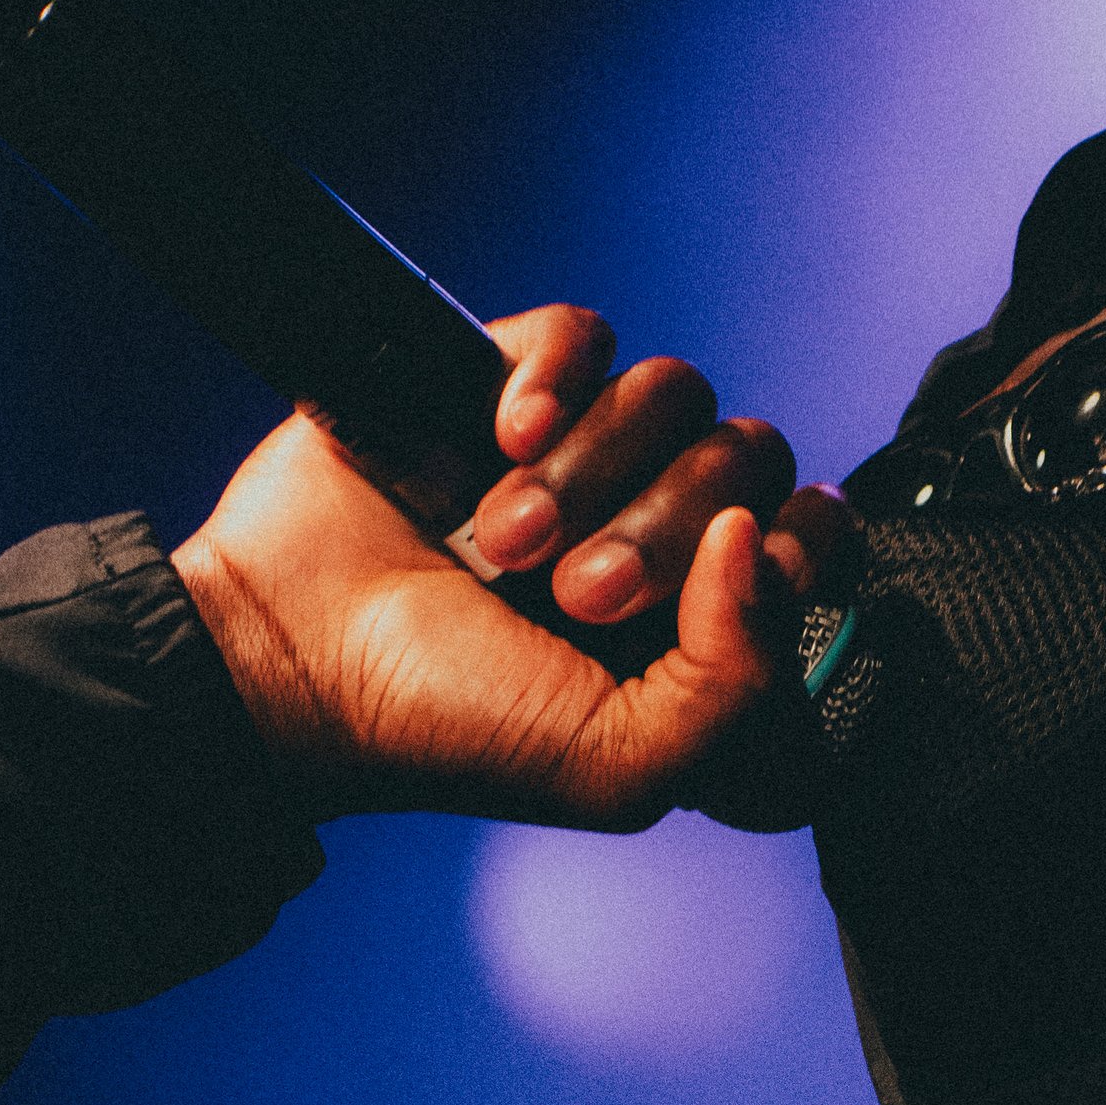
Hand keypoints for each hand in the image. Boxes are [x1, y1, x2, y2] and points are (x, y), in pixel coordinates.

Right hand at [171, 305, 851, 831]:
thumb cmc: (444, 729)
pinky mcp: (507, 384)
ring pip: (674, 394)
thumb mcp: (619, 767)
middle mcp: (653, 534)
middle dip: (660, 533)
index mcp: (698, 626)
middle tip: (572, 594)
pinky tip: (497, 440)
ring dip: (590, 474)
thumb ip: (737, 686)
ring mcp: (581, 455)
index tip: (719, 592)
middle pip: (748, 460)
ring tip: (505, 540)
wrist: (292, 662)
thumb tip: (758, 541)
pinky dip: (554, 381)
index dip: (790, 554)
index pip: (813, 543)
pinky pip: (588, 337)